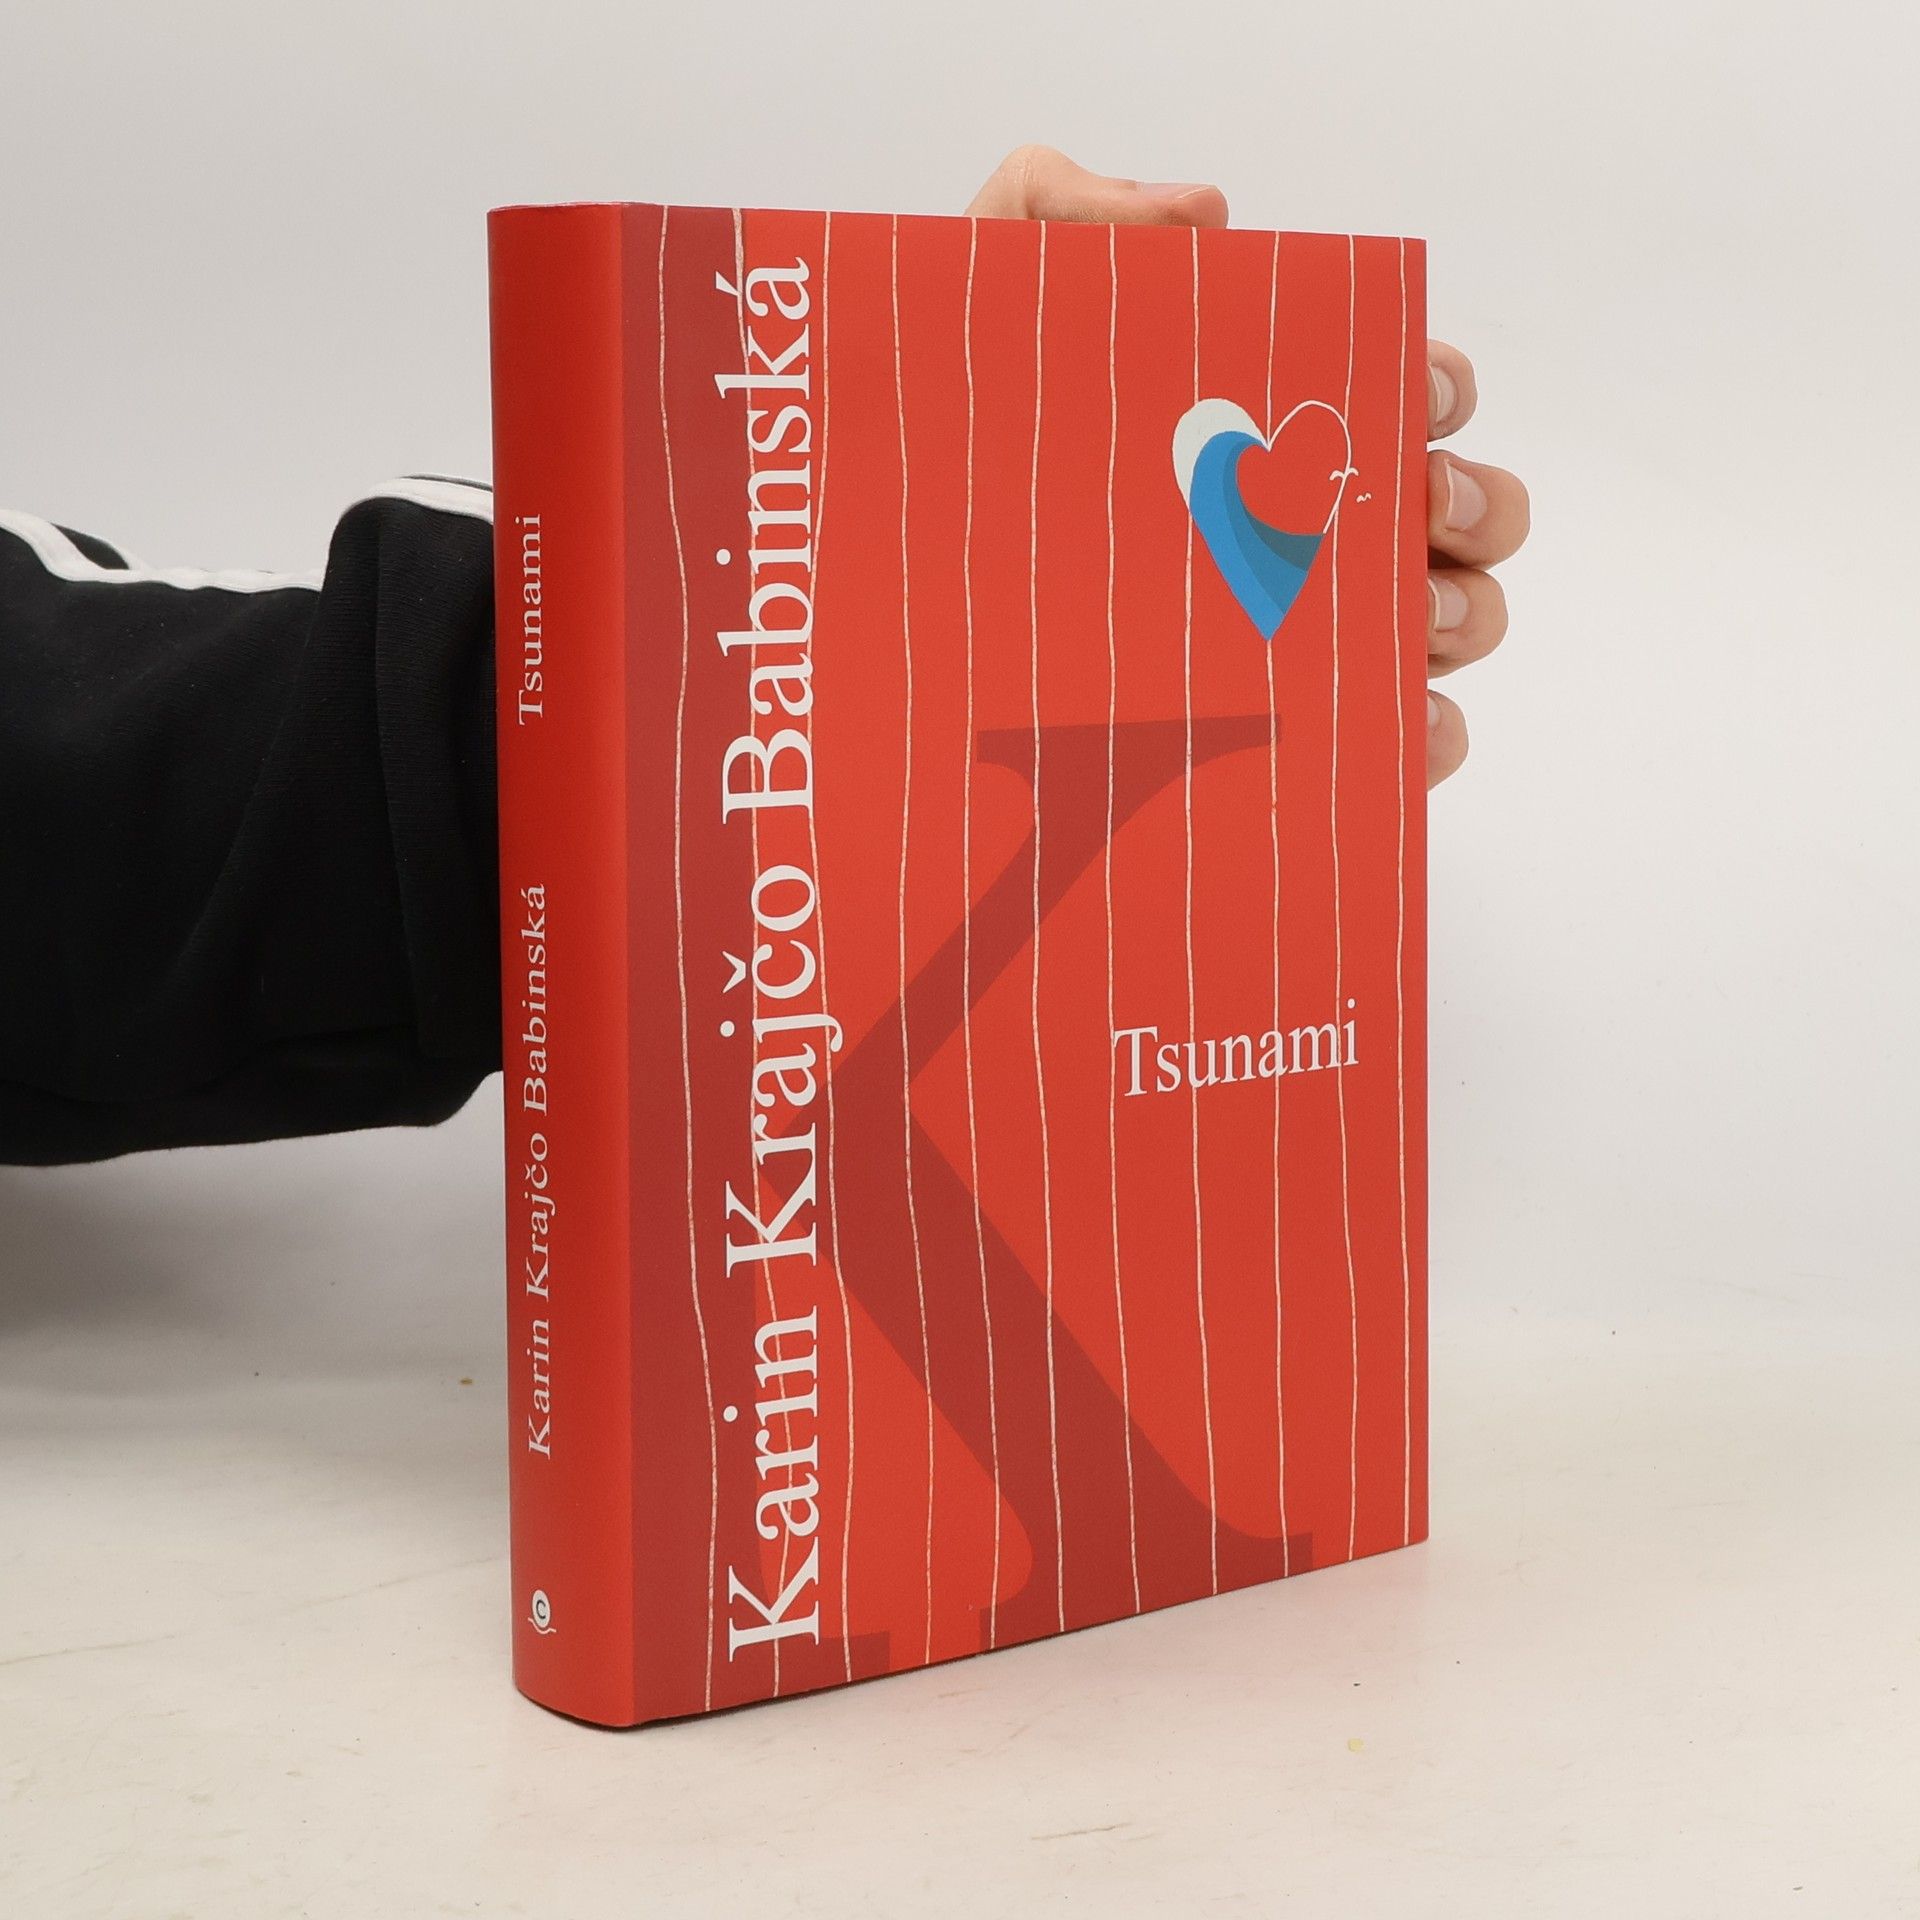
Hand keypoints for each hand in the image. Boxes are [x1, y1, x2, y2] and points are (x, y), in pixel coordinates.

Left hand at [967, 146, 1527, 788]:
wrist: (847, 584)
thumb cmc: (921, 451)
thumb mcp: (965, 304)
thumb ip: (1060, 212)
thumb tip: (1204, 214)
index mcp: (1252, 419)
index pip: (1395, 386)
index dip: (1432, 383)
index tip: (1412, 393)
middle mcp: (1291, 527)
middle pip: (1458, 511)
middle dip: (1471, 502)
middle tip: (1420, 508)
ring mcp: (1287, 639)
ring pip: (1447, 628)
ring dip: (1460, 618)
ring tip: (1408, 623)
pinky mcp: (1264, 743)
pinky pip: (1389, 750)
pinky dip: (1418, 740)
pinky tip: (1385, 730)